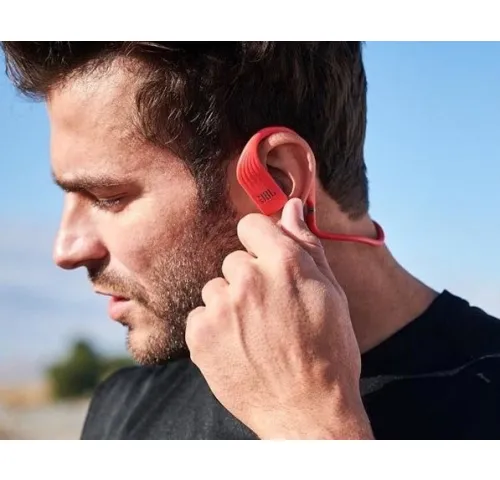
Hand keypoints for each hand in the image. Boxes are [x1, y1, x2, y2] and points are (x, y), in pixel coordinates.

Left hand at [185, 198, 372, 438]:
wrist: (308, 413)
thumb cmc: (328, 353)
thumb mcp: (330, 295)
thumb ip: (306, 246)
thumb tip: (292, 208)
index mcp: (285, 264)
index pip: (251, 225)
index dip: (260, 242)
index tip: (265, 261)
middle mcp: (249, 280)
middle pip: (233, 260)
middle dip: (248, 280)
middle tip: (268, 312)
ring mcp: (221, 308)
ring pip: (216, 289)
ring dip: (229, 306)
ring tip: (253, 335)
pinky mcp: (200, 336)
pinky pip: (200, 316)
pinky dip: (213, 330)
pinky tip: (236, 348)